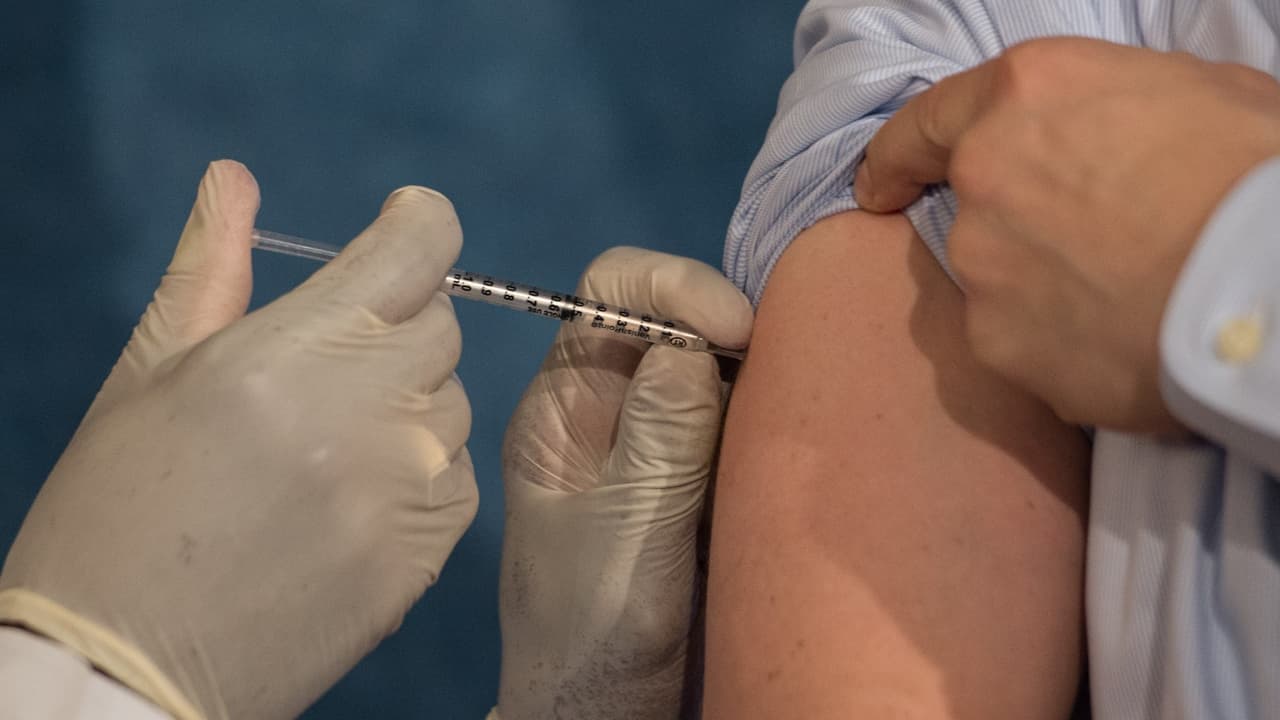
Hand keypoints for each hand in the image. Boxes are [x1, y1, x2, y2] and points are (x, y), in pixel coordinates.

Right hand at [0, 161, 477, 718]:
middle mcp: (372, 413)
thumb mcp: (147, 378)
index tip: (405, 223)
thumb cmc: (116, 515)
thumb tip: (233, 179)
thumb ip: (209, 269)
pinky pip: (454, 472)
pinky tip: (348, 500)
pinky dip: (419, 468)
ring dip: (407, 401)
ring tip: (323, 448)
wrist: (126, 669)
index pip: (420, 249)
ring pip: (451, 400)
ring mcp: (410, 487)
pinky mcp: (429, 551)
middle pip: (441, 323)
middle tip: (327, 364)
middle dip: (395, 323)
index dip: (419, 224)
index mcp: (295, 353)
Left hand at [492, 247, 751, 719]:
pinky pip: (733, 422)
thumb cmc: (593, 633)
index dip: (672, 288)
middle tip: (784, 366)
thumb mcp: (625, 533)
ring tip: (798, 401)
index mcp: (563, 408)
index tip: (735, 329)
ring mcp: (651, 447)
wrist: (601, 716)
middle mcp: (606, 412)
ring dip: (754, 374)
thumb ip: (657, 438)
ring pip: (709, 369)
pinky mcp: (694, 480)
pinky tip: (791, 440)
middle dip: (726, 326)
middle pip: (667, 319)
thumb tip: (689, 341)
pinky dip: (767, 418)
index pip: (608, 294)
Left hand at [855, 38, 1279, 431]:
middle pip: (971, 214)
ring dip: (1040, 294)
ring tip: (1124, 301)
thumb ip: (1107, 112)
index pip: (925, 125)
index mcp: (1022, 96)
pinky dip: (1057, 349)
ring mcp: (981, 268)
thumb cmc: (1251, 172)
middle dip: (1016, 234)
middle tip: (1093, 251)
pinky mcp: (997, 345)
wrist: (1268, 281)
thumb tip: (1098, 136)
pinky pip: (1018, 345)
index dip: (897, 159)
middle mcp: (981, 179)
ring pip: (994, 284)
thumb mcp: (1189, 94)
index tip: (879, 188)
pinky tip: (1118, 346)